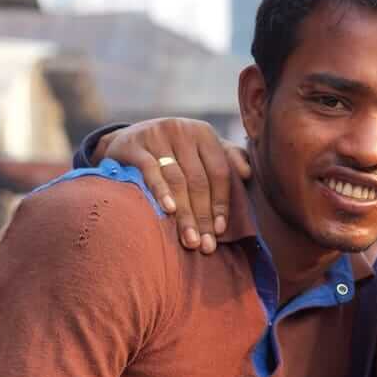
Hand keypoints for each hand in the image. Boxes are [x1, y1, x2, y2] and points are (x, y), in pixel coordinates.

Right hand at [94, 118, 250, 253]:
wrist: (127, 139)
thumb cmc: (174, 150)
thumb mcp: (202, 149)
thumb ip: (228, 158)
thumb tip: (248, 173)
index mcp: (204, 133)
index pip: (219, 172)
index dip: (221, 203)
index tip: (220, 231)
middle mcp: (182, 130)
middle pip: (198, 180)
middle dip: (203, 216)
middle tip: (205, 246)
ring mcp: (156, 135)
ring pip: (176, 180)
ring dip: (185, 214)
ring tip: (190, 240)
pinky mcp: (133, 145)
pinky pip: (150, 171)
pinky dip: (161, 191)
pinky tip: (169, 211)